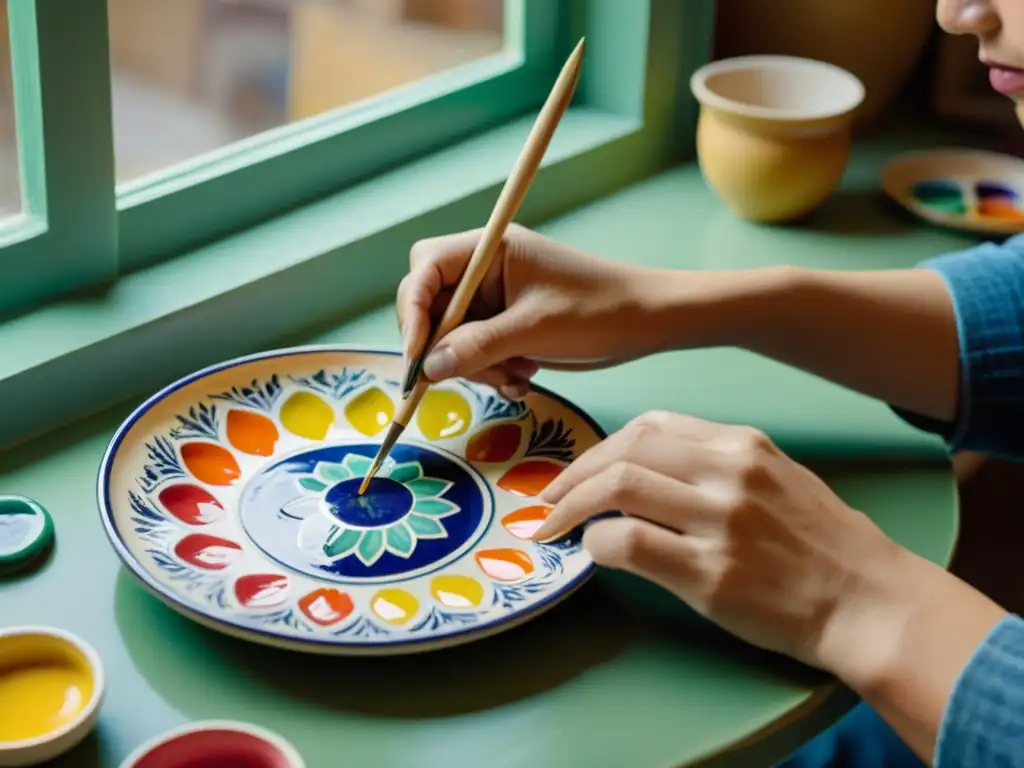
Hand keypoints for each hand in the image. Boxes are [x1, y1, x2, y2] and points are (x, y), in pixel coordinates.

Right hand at [396, 224, 679, 398]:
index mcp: (488, 250)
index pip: (425, 270)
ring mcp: (494, 299)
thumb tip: (427, 368)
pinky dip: (492, 371)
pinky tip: (523, 377)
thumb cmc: (598, 311)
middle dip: (451, 347)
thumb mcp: (534, 330)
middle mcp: (483, 271)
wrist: (647, 322)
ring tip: (516, 375)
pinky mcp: (505, 325)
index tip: (418, 356)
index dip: (412, 311)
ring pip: (453, 339)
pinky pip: (476, 352)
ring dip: (477, 366)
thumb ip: (477, 347)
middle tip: (480, 372)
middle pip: (432, 309)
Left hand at [531, 410, 915, 672]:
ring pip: (618, 487)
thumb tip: (646, 465)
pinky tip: (592, 554)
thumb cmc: (823, 542)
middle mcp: (729, 471)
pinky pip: (628, 543)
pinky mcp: (711, 573)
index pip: (650, 425)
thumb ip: (716, 463)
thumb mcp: (777, 476)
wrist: (869, 600)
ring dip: (570, 506)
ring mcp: (721, 521)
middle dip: (573, 473)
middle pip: (625, 448)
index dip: (601, 447)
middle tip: (548, 499)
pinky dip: (597, 544)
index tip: (580, 471)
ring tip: (552, 527)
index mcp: (742, 444)